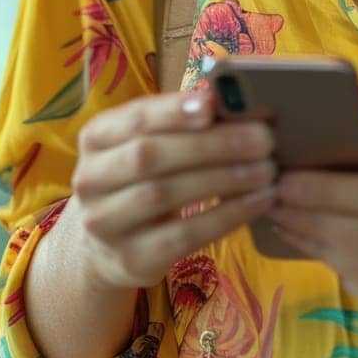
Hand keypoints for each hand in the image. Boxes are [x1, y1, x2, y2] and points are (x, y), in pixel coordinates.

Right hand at [70, 88, 279, 290]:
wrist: (103, 246)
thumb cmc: (140, 177)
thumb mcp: (149, 143)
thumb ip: (180, 120)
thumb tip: (231, 96)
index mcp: (96, 137)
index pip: (136, 118)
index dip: (174, 110)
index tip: (214, 105)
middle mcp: (90, 179)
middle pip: (151, 156)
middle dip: (211, 145)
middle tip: (263, 139)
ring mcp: (104, 224)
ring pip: (166, 194)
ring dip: (224, 179)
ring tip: (267, 170)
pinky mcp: (130, 260)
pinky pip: (183, 236)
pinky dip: (225, 216)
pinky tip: (257, 203)